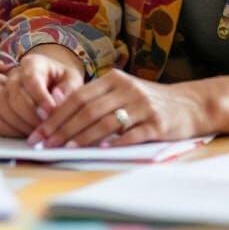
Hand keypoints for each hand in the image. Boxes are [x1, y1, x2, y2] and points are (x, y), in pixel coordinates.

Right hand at [0, 46, 84, 137]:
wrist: (54, 86)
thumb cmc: (63, 82)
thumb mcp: (72, 80)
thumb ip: (68, 89)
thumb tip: (57, 99)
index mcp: (33, 63)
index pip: (31, 78)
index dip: (40, 97)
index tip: (51, 112)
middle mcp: (14, 75)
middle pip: (14, 94)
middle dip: (30, 114)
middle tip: (45, 127)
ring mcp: (4, 91)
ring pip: (3, 108)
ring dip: (20, 124)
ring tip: (38, 133)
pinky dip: (10, 130)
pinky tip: (25, 135)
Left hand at [28, 69, 206, 148]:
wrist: (190, 104)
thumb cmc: (149, 102)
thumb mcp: (123, 93)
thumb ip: (97, 101)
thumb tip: (59, 120)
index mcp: (113, 79)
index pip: (77, 97)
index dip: (55, 115)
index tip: (38, 133)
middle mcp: (126, 88)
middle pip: (87, 109)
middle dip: (62, 128)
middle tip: (45, 145)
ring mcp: (142, 105)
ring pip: (106, 121)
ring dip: (83, 137)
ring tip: (65, 149)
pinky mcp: (157, 123)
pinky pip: (132, 133)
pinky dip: (115, 141)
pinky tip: (102, 150)